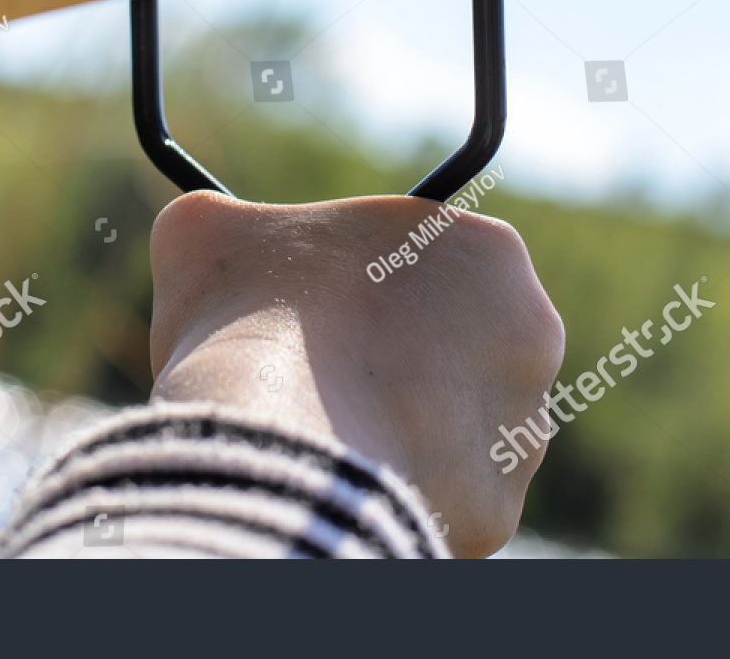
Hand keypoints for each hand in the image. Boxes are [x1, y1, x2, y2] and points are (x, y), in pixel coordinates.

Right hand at [148, 190, 564, 557]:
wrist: (274, 435)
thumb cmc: (251, 318)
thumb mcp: (212, 231)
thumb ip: (222, 216)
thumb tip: (197, 221)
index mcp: (489, 252)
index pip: (440, 265)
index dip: (375, 289)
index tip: (327, 309)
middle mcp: (532, 340)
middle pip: (461, 352)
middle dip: (403, 366)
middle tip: (327, 376)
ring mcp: (521, 432)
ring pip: (458, 432)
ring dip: (406, 434)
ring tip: (328, 435)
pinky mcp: (495, 512)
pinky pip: (444, 503)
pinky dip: (399, 497)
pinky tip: (342, 482)